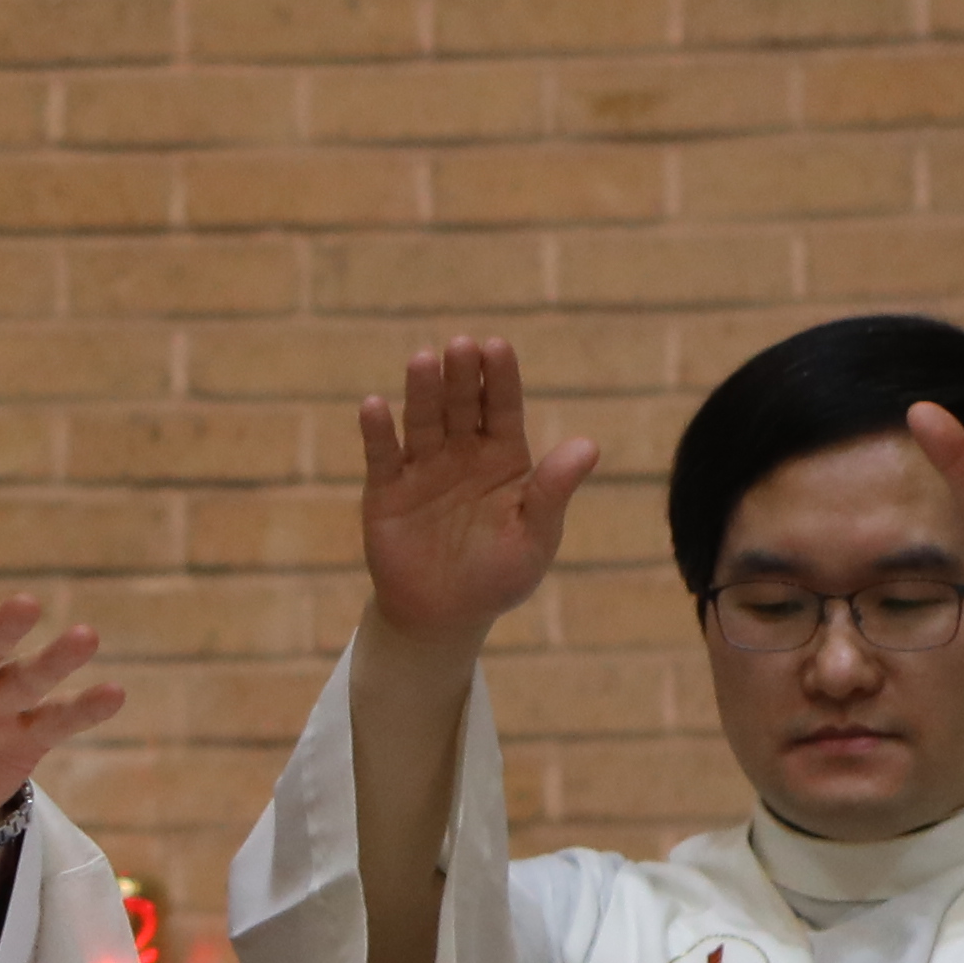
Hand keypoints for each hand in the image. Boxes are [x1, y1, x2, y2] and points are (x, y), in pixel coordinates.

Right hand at [351, 340, 598, 648]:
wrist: (444, 617)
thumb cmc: (498, 576)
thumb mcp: (535, 537)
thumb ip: (554, 491)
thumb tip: (589, 445)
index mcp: (503, 457)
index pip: (503, 407)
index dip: (500, 377)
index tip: (497, 347)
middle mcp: (462, 453)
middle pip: (461, 404)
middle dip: (461, 375)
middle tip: (461, 346)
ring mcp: (423, 468)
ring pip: (422, 421)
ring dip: (421, 391)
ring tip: (423, 360)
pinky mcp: (386, 490)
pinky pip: (383, 455)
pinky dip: (377, 431)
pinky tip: (374, 406)